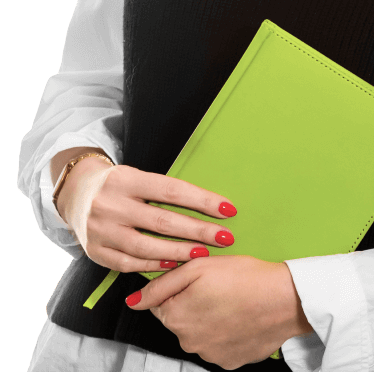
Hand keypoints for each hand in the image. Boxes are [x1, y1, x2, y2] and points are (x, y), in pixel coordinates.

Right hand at [62, 162, 238, 272]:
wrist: (76, 193)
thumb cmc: (120, 185)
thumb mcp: (138, 177)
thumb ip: (164, 192)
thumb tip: (208, 205)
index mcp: (126, 179)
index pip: (171, 190)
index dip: (202, 200)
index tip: (228, 209)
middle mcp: (111, 204)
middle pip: (162, 221)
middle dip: (198, 230)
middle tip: (224, 236)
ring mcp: (101, 230)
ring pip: (146, 246)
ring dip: (179, 252)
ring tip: (203, 253)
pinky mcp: (95, 251)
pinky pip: (128, 263)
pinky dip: (153, 264)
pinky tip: (173, 264)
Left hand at [125, 254, 312, 368]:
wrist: (284, 299)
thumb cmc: (245, 277)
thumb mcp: (199, 266)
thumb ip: (162, 284)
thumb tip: (134, 301)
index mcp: (176, 316)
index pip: (162, 303)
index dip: (181, 287)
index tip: (201, 280)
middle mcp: (188, 341)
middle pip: (180, 319)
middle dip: (194, 303)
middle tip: (219, 287)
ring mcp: (209, 355)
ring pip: (199, 333)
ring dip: (209, 319)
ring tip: (233, 301)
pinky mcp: (229, 362)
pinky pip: (218, 345)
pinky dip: (225, 333)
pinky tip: (240, 316)